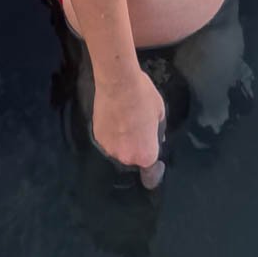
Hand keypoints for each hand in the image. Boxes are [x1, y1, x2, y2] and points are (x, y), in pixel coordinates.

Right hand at [91, 69, 165, 187]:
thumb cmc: (143, 97)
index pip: (150, 174)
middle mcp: (126, 157)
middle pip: (133, 159)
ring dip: (122, 141)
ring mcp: (109, 149)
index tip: (152, 157)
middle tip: (138, 129)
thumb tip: (156, 137)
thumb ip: (158, 131)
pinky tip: (113, 118)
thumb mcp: (160, 113)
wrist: (118, 83)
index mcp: (146, 155)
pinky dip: (111, 134)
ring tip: (124, 122)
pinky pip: (108, 140)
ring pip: (119, 150)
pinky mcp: (97, 137)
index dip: (153, 168)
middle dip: (136, 148)